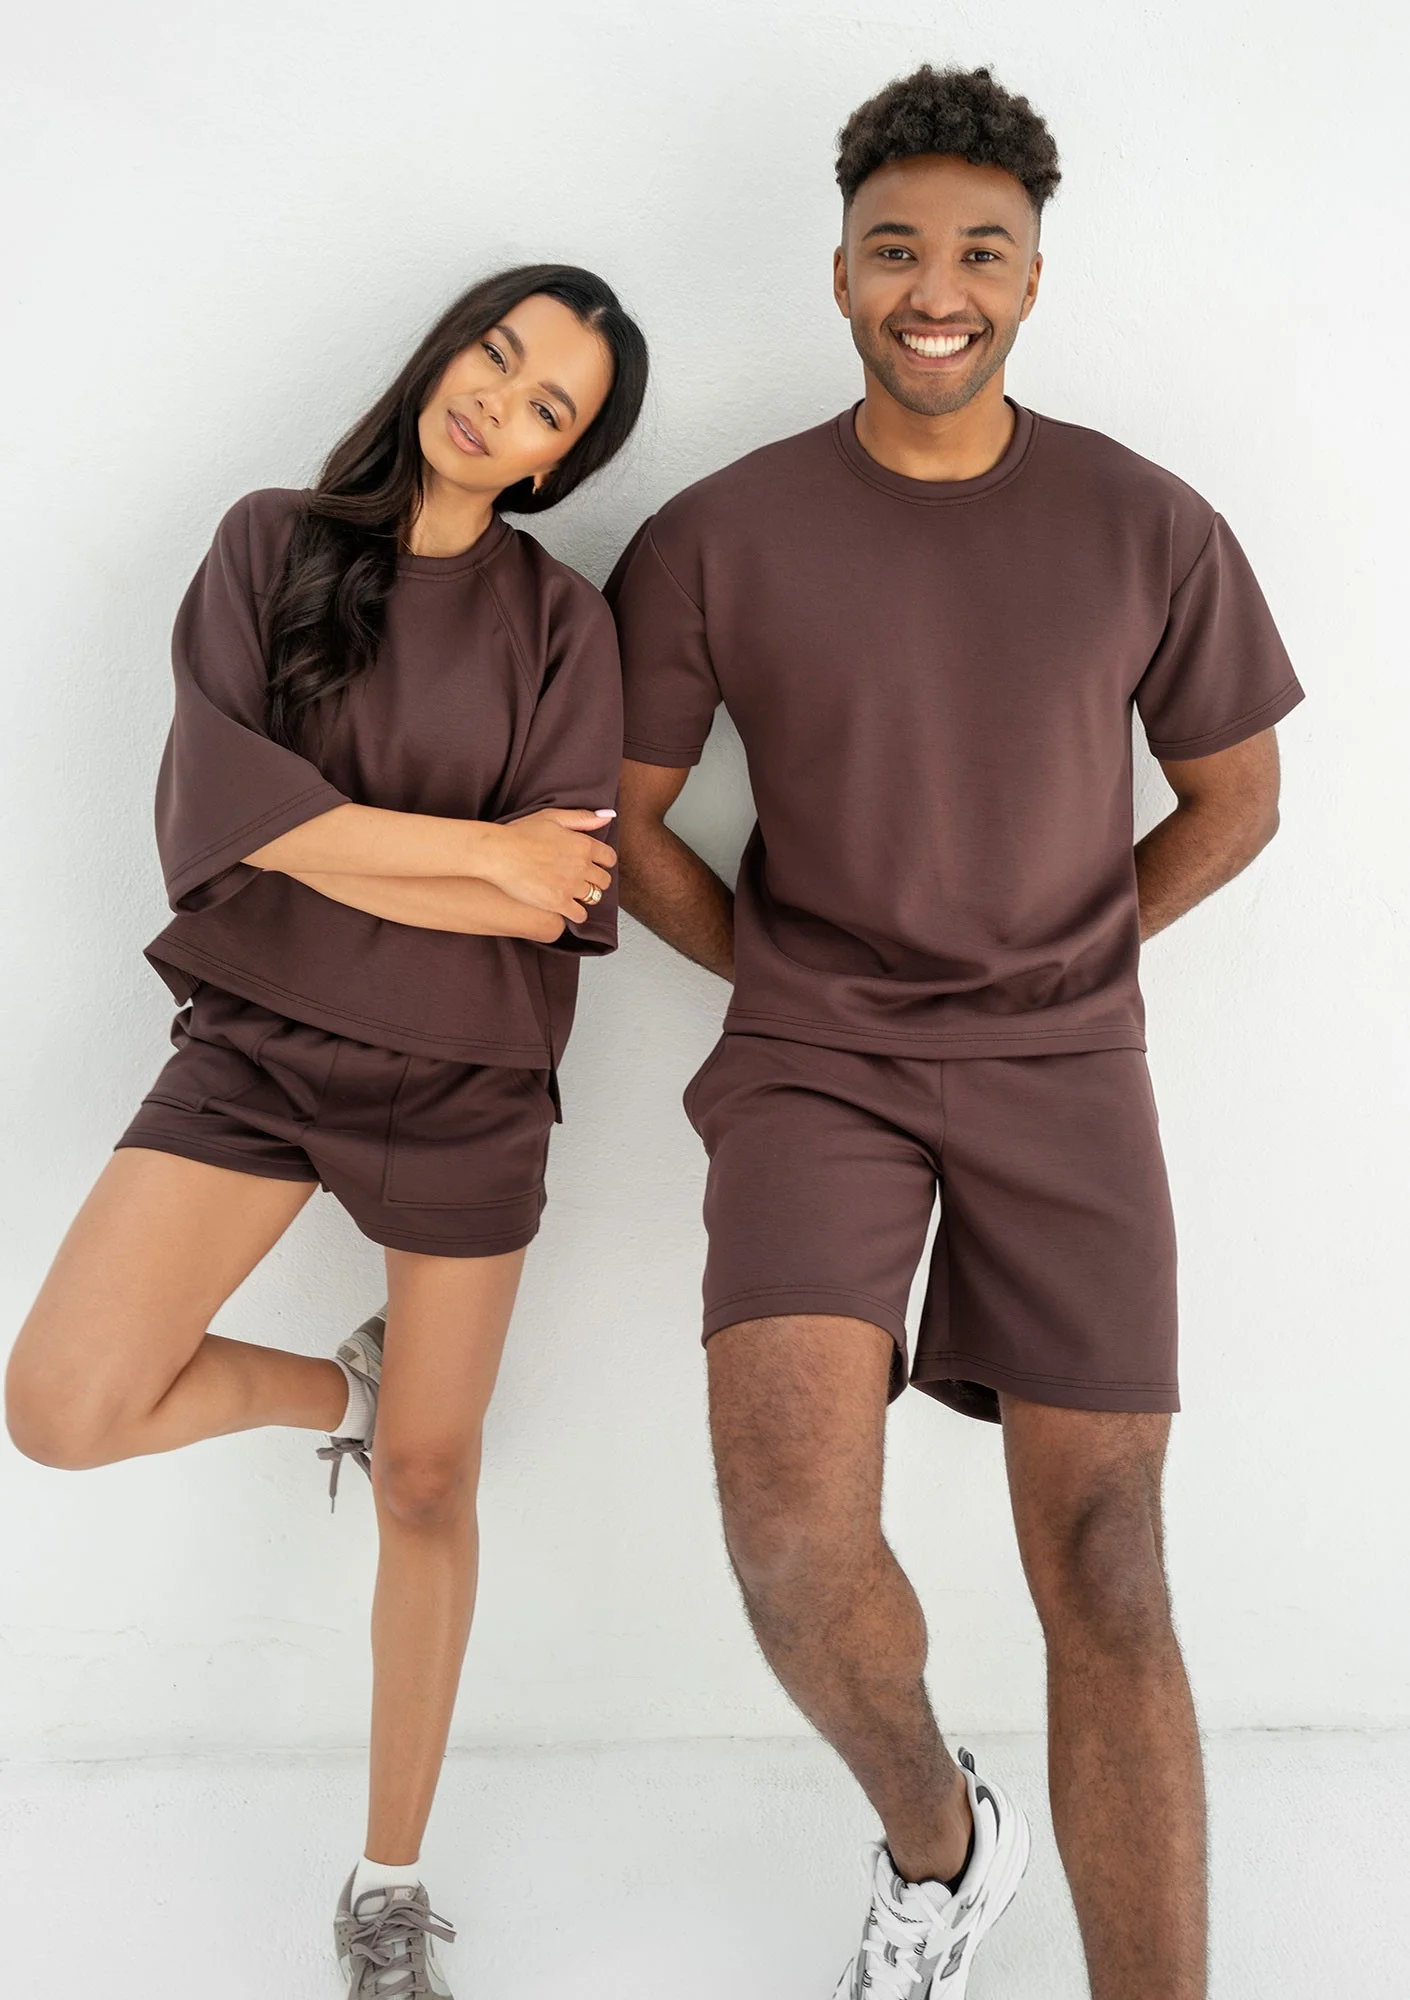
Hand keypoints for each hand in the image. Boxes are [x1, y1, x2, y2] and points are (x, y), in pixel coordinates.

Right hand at [478, 809, 616, 922]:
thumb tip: (607, 817)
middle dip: (596, 880)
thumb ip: (582, 818)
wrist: (498, 853)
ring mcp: (571, 886)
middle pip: (604, 880)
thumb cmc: (520, 833)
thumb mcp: (552, 816)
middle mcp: (581, 866)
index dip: (603, 862)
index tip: (595, 864)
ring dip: (585, 896)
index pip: (609, 858)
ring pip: (593, 897)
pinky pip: (580, 915)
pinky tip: (567, 908)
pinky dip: (576, 913)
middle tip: (583, 880)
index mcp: (583, 844)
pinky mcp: (558, 903)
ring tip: (573, 893)